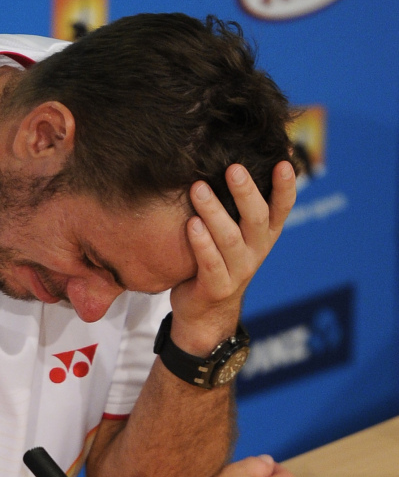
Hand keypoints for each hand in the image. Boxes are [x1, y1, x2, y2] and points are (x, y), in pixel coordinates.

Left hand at [169, 161, 295, 354]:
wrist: (204, 314)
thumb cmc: (216, 262)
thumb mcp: (233, 235)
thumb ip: (235, 209)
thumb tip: (229, 162)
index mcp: (264, 236)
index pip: (282, 208)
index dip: (286, 187)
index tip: (284, 162)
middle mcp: (256, 251)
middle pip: (257, 218)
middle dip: (246, 192)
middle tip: (232, 168)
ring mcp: (239, 271)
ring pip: (229, 238)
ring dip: (214, 211)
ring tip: (198, 189)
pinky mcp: (217, 288)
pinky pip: (210, 263)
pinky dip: (201, 243)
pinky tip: (191, 225)